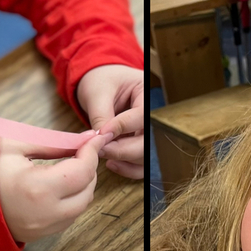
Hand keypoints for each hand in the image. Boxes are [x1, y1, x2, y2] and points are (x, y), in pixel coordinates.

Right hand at [0, 131, 112, 242]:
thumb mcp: (16, 145)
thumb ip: (55, 143)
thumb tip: (85, 138)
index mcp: (37, 188)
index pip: (82, 170)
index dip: (92, 151)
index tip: (94, 138)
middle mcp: (44, 214)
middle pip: (87, 190)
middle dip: (89, 168)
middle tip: (80, 150)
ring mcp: (41, 229)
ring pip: (81, 207)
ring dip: (83, 185)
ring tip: (70, 165)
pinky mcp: (38, 235)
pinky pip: (68, 218)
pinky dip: (72, 200)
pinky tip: (60, 184)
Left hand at [75, 63, 142, 178]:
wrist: (100, 83)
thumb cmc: (100, 81)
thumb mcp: (97, 92)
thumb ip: (101, 115)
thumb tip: (100, 138)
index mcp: (147, 93)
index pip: (142, 116)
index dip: (122, 127)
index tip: (102, 132)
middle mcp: (152, 115)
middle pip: (148, 141)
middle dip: (123, 149)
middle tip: (100, 148)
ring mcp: (148, 132)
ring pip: (146, 156)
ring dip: (124, 160)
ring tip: (102, 153)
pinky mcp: (140, 145)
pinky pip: (140, 165)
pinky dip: (127, 168)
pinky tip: (110, 163)